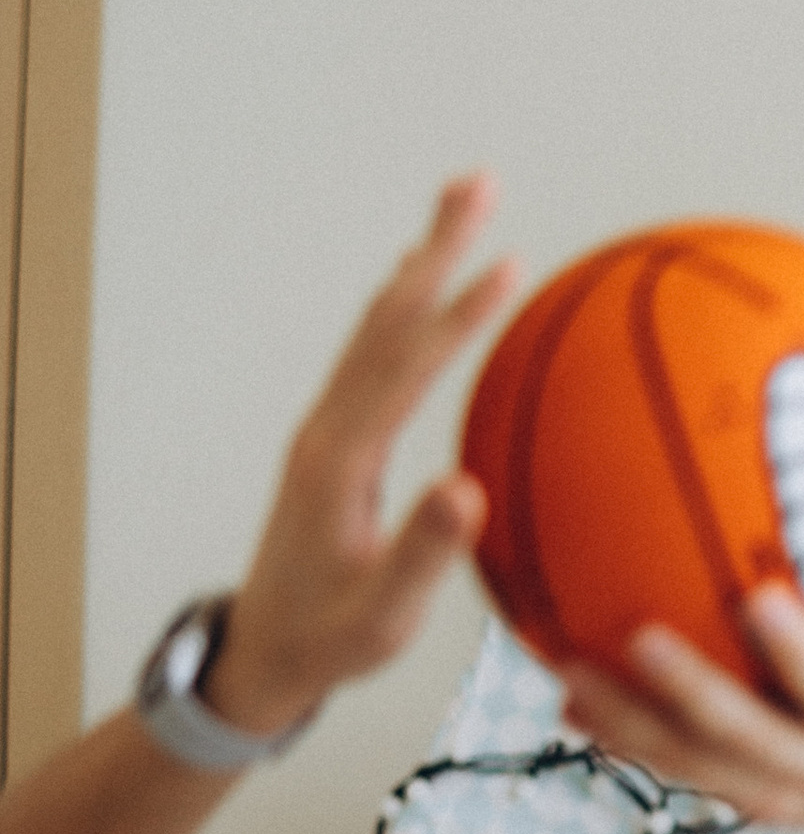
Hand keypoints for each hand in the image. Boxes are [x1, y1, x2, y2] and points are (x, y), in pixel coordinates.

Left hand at [212, 175, 518, 736]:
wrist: (263, 651)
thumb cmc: (331, 642)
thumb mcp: (382, 616)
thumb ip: (421, 554)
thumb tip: (465, 489)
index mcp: (342, 462)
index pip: (407, 370)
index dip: (459, 315)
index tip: (509, 263)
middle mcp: (328, 428)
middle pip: (386, 319)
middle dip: (435, 247)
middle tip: (480, 182)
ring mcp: (328, 427)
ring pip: (378, 326)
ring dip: (421, 261)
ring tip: (466, 206)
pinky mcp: (336, 437)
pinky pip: (375, 351)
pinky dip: (406, 304)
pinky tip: (426, 285)